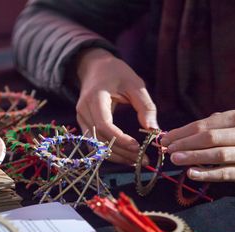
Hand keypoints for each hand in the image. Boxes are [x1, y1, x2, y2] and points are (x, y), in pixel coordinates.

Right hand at [76, 48, 157, 163]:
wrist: (95, 67)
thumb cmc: (117, 73)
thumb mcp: (135, 84)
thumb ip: (146, 106)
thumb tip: (153, 130)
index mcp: (95, 97)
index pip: (104, 124)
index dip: (119, 138)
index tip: (137, 146)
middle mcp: (83, 110)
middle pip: (99, 140)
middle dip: (121, 153)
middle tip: (143, 160)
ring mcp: (81, 118)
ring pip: (96, 146)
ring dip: (115, 156)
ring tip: (136, 161)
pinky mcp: (83, 124)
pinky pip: (95, 143)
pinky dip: (109, 152)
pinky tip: (125, 156)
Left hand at [160, 110, 234, 183]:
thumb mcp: (234, 123)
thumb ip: (210, 125)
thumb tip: (178, 134)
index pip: (203, 125)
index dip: (182, 132)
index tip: (165, 138)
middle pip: (209, 138)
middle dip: (185, 143)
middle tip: (167, 149)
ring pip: (217, 155)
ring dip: (193, 157)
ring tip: (174, 159)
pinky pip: (224, 173)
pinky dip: (206, 174)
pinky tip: (191, 173)